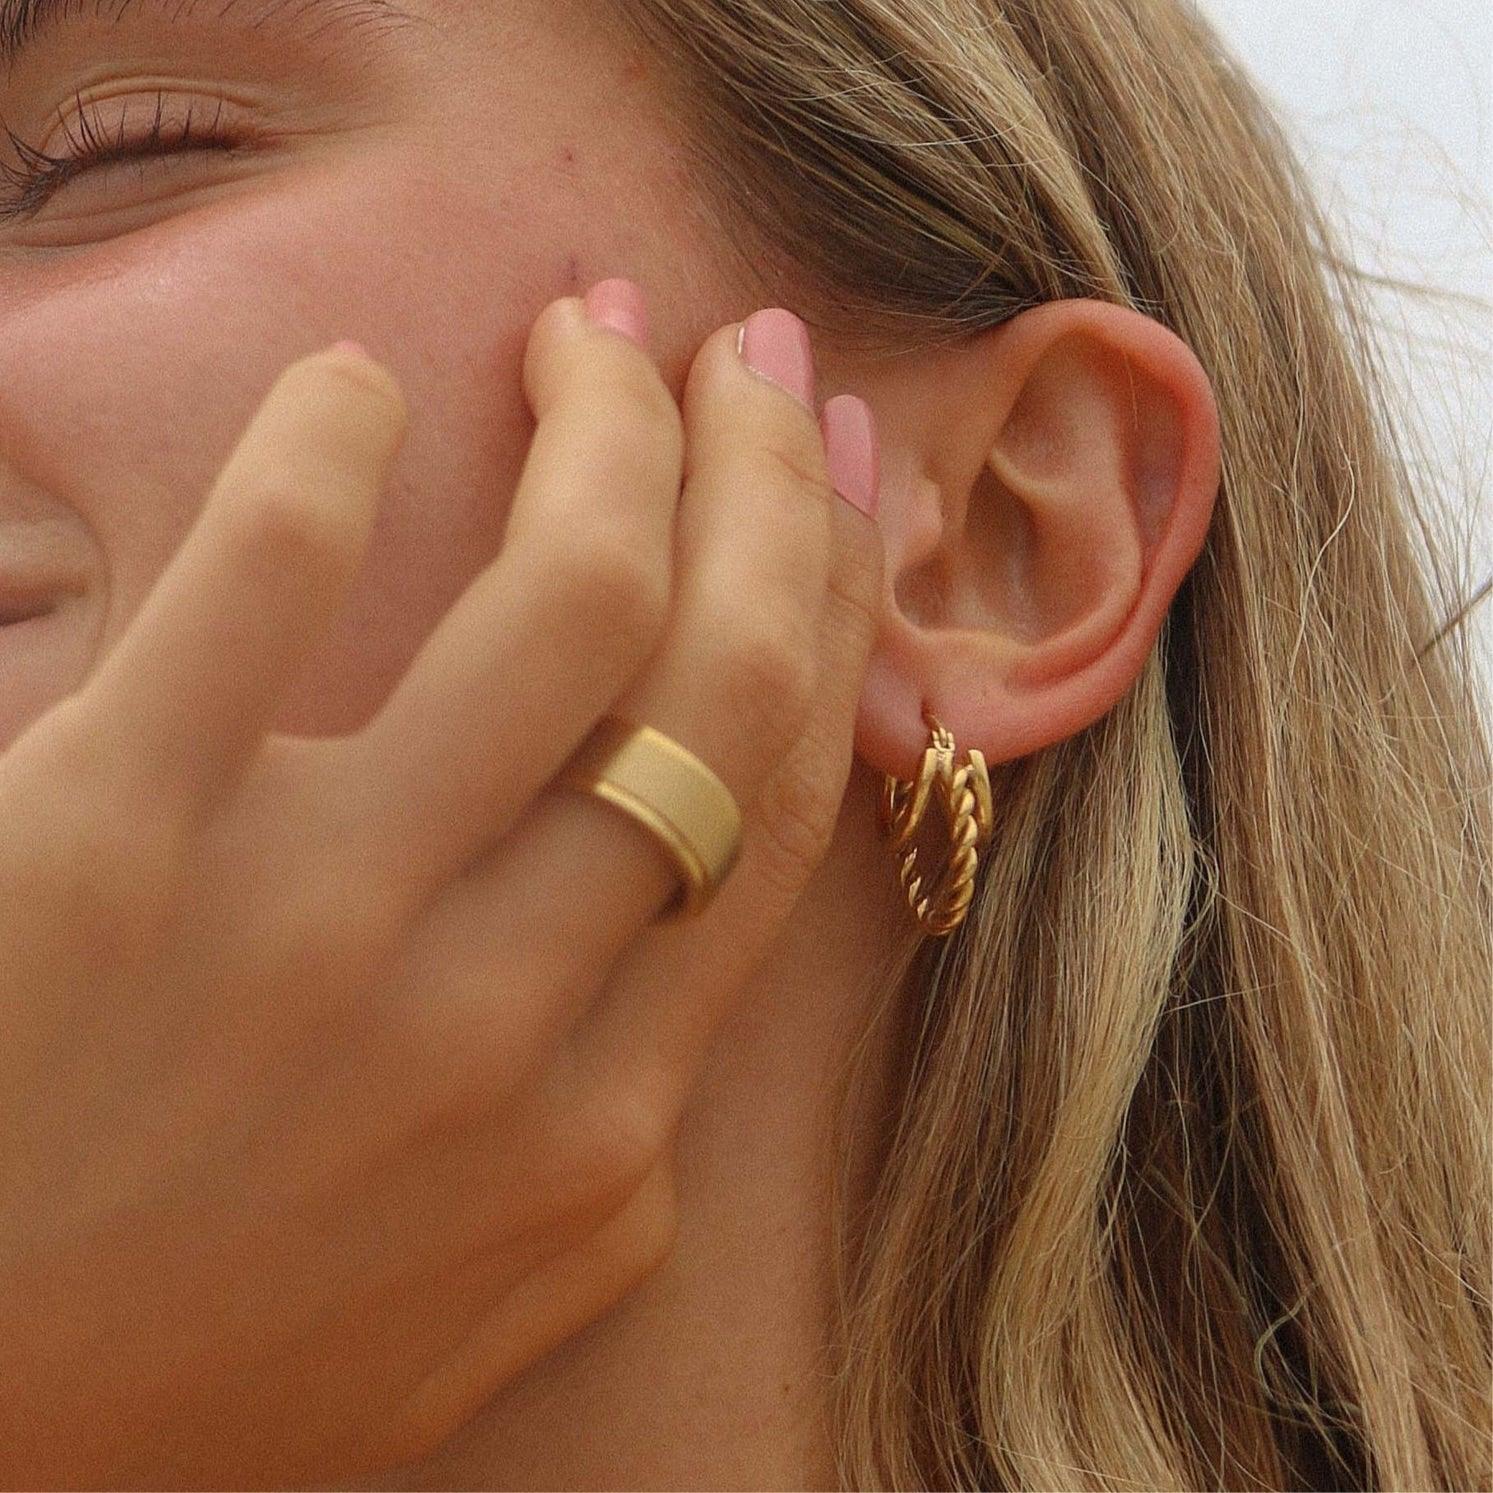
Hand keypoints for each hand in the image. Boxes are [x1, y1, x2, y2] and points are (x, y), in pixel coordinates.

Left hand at [0, 288, 882, 1486]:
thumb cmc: (206, 1374)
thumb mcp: (479, 1312)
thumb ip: (616, 1181)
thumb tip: (689, 1005)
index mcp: (601, 1123)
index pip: (779, 801)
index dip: (837, 610)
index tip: (839, 484)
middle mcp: (504, 1019)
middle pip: (721, 678)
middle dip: (767, 480)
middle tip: (753, 354)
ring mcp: (319, 926)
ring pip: (571, 604)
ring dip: (613, 427)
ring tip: (591, 334)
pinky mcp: (111, 846)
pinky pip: (266, 579)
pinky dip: (330, 442)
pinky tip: (355, 387)